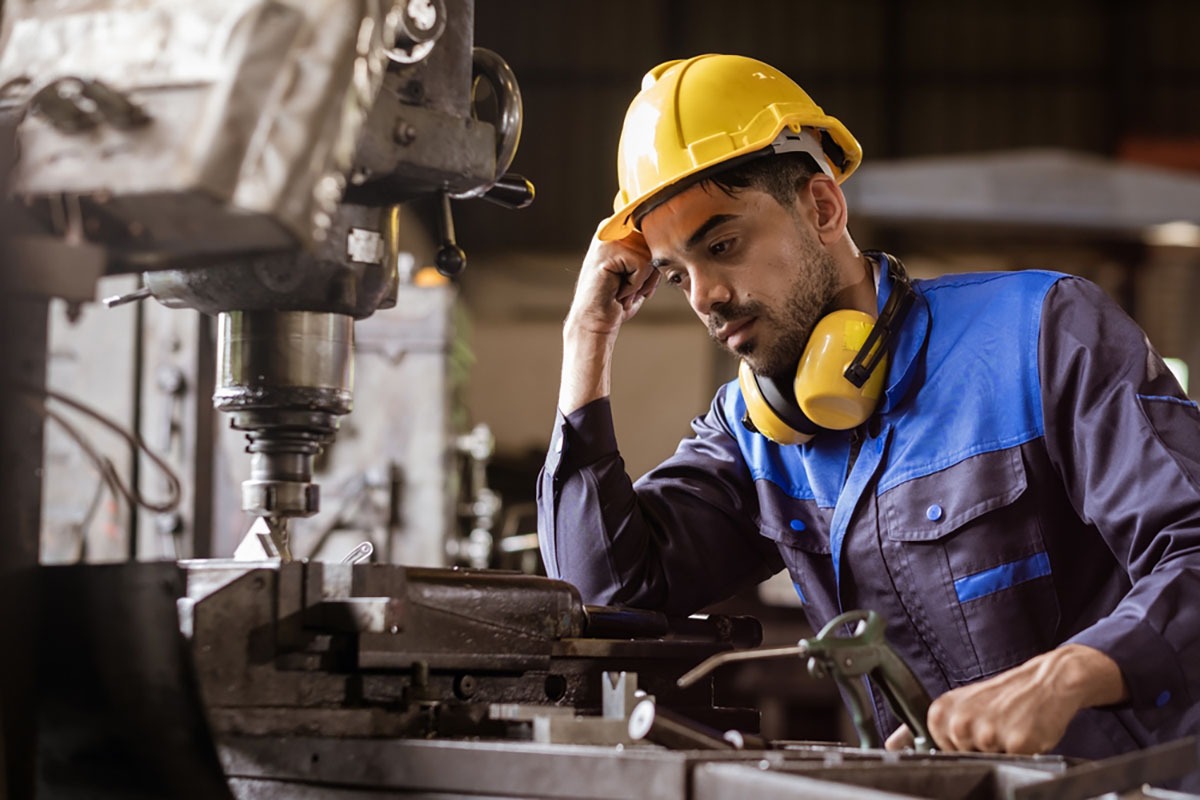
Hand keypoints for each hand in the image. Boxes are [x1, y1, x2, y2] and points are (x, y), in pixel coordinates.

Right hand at [558, 227, 659, 414]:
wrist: (590, 330)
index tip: (637, 284)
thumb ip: (649, 261)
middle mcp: (605, 234)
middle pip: (651, 239)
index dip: (653, 257)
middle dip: (648, 270)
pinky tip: (619, 296)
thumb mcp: (636, 281)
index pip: (649, 229)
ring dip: (641, 280)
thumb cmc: (611, 310)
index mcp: (612, 236)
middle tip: (629, 292)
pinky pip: (640, 263)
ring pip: (647, 253)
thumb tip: (670, 250)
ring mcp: (602, 243)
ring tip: (623, 295)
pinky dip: (636, 284)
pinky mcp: (603, 256)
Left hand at [884, 644, 1126, 753]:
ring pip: (990, 764)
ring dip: (1002, 753)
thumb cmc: (1001, 697)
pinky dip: (1022, 754)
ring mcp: (987, 733)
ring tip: (1009, 727)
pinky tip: (1024, 733)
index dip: (959, 748)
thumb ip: (926, 728)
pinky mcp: (1016, 743)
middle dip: (981, 752)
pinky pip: (1015, 763)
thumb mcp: (959, 706)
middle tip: (995, 726)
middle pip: (964, 761)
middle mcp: (960, 722)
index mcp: (940, 712)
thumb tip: (893, 747)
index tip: (972, 732)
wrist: (1046, 681)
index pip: (939, 753)